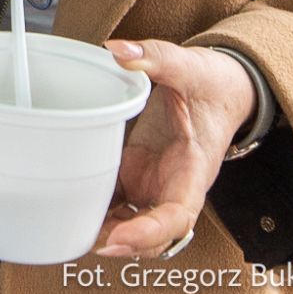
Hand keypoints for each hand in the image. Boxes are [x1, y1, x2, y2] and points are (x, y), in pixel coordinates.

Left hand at [91, 39, 257, 258]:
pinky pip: (118, 203)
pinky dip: (99, 212)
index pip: (178, 217)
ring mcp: (155, 184)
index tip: (119, 238)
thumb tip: (119, 49)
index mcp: (193, 170)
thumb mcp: (188, 66)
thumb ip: (156, 57)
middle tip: (84, 239)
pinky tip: (72, 209)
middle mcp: (174, 186)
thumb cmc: (212, 85)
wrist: (222, 89)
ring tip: (70, 229)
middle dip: (122, 243)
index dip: (149, 234)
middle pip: (153, 235)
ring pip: (133, 224)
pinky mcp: (137, 175)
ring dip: (107, 232)